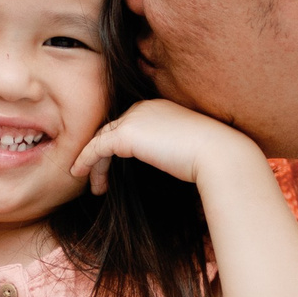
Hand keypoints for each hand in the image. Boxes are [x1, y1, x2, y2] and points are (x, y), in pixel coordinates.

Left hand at [70, 98, 254, 193]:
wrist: (218, 153)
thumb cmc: (210, 157)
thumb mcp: (185, 148)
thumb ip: (166, 149)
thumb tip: (163, 163)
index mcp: (158, 108)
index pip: (128, 125)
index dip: (115, 147)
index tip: (115, 171)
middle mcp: (144, 107)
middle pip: (111, 131)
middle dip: (102, 156)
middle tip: (100, 182)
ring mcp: (134, 118)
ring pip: (102, 140)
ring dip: (93, 164)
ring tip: (95, 188)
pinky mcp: (126, 133)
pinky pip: (97, 147)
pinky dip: (86, 160)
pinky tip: (79, 173)